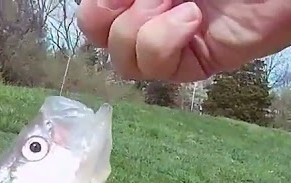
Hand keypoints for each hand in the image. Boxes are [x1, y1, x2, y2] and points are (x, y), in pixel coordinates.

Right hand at [77, 0, 290, 81]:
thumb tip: (102, 3)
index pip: (94, 7)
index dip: (98, 3)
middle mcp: (150, 8)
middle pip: (96, 33)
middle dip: (111, 13)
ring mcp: (173, 37)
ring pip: (123, 58)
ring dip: (143, 27)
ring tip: (184, 4)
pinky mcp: (196, 61)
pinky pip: (156, 68)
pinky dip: (165, 42)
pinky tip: (194, 20)